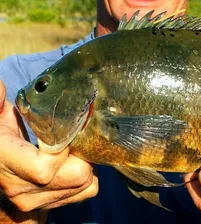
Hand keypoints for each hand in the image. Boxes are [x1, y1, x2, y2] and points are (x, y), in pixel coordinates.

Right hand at [0, 80, 97, 215]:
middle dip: (84, 154)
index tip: (70, 129)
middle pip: (76, 176)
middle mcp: (20, 188)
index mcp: (5, 161)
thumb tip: (0, 85)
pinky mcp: (50, 205)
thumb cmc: (0, 137)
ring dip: (88, 164)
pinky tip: (76, 163)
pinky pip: (87, 191)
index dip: (64, 148)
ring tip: (76, 149)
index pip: (45, 168)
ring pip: (86, 184)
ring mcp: (35, 200)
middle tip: (79, 137)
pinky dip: (88, 176)